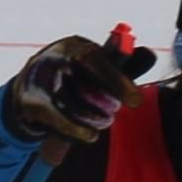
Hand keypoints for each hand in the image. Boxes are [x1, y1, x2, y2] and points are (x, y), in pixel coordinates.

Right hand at [3, 32, 154, 147]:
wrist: (31, 89)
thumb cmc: (74, 76)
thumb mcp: (98, 67)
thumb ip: (124, 64)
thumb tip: (151, 54)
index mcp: (74, 45)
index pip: (95, 58)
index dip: (116, 80)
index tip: (135, 101)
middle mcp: (54, 57)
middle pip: (83, 80)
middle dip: (106, 98)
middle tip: (115, 111)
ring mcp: (39, 78)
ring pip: (74, 103)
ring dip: (93, 116)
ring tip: (104, 120)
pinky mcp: (30, 101)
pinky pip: (57, 118)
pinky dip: (76, 129)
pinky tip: (92, 135)